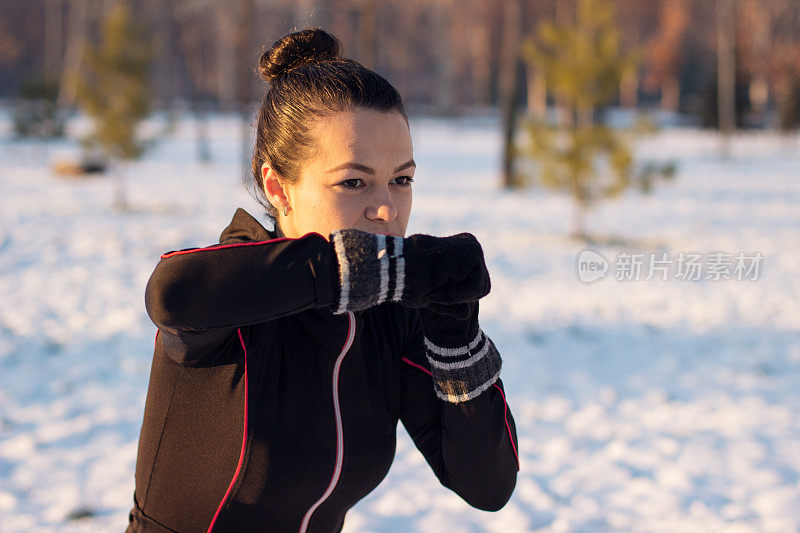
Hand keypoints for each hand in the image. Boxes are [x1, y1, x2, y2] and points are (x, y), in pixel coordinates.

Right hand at [328, 228, 490, 313]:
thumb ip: (449, 304)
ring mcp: (472, 246)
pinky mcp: (473, 251)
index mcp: (461, 250)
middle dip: (459, 297)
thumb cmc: (407, 281)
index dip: (455, 298)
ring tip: (433, 288)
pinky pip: (475, 287)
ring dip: (455, 297)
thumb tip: (465, 315)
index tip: (432, 293)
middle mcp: (470, 245)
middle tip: (432, 293)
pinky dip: (457, 295)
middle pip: (481, 287)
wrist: (394, 268)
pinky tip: (437, 286)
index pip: (474, 285)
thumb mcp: (432, 296)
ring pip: (479, 288)